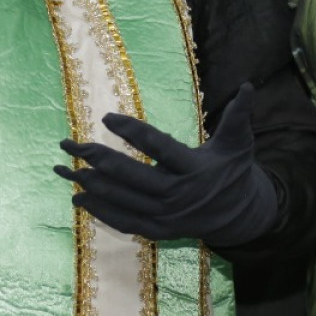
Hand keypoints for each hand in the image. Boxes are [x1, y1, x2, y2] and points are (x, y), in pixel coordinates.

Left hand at [55, 85, 279, 246]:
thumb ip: (239, 116)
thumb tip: (249, 85)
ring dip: (92, 184)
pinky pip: (124, 221)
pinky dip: (100, 211)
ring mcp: (166, 216)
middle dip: (99, 159)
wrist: (240, 216)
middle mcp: (178, 194)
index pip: (159, 147)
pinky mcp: (158, 230)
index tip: (107, 117)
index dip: (133, 131)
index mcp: (194, 169)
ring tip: (66, 168)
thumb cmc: (234, 171)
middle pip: (133, 177)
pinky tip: (79, 198)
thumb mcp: (239, 143)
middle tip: (73, 143)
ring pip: (123, 200)